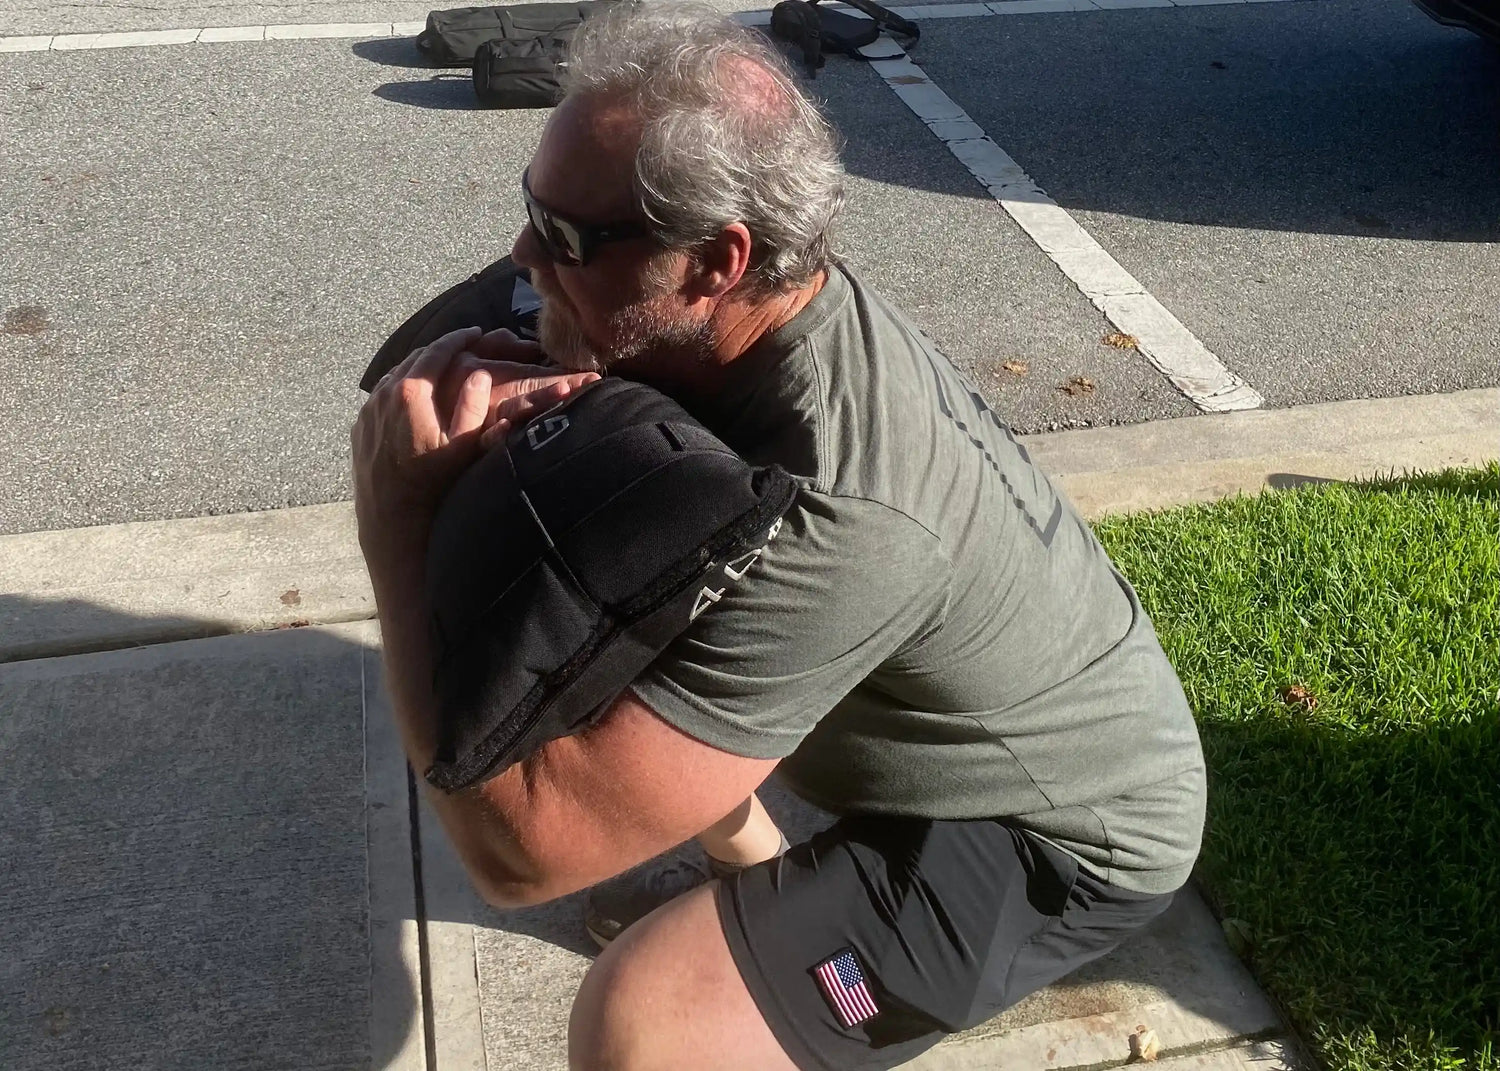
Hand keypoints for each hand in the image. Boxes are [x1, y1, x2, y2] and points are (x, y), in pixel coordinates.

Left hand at [351, 326, 596, 550]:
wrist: (391, 519)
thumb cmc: (433, 485)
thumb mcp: (463, 446)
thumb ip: (473, 407)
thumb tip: (478, 375)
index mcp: (413, 392)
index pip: (438, 352)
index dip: (459, 339)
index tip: (475, 333)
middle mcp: (385, 393)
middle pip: (416, 358)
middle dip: (441, 348)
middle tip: (462, 344)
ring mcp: (369, 409)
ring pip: (396, 374)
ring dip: (420, 366)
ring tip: (440, 366)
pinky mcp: (361, 426)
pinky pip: (382, 395)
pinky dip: (401, 386)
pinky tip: (413, 395)